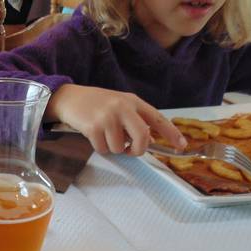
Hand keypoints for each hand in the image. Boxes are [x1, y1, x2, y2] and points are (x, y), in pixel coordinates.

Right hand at [45, 84, 186, 155]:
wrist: (69, 98)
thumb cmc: (96, 105)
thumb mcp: (119, 107)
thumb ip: (134, 121)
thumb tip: (148, 141)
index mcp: (132, 101)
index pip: (157, 118)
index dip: (170, 133)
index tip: (181, 145)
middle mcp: (123, 107)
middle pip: (142, 137)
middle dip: (138, 149)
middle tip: (131, 151)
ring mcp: (108, 117)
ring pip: (120, 148)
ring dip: (112, 148)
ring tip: (103, 134)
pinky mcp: (94, 127)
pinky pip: (103, 149)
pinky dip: (99, 147)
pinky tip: (93, 135)